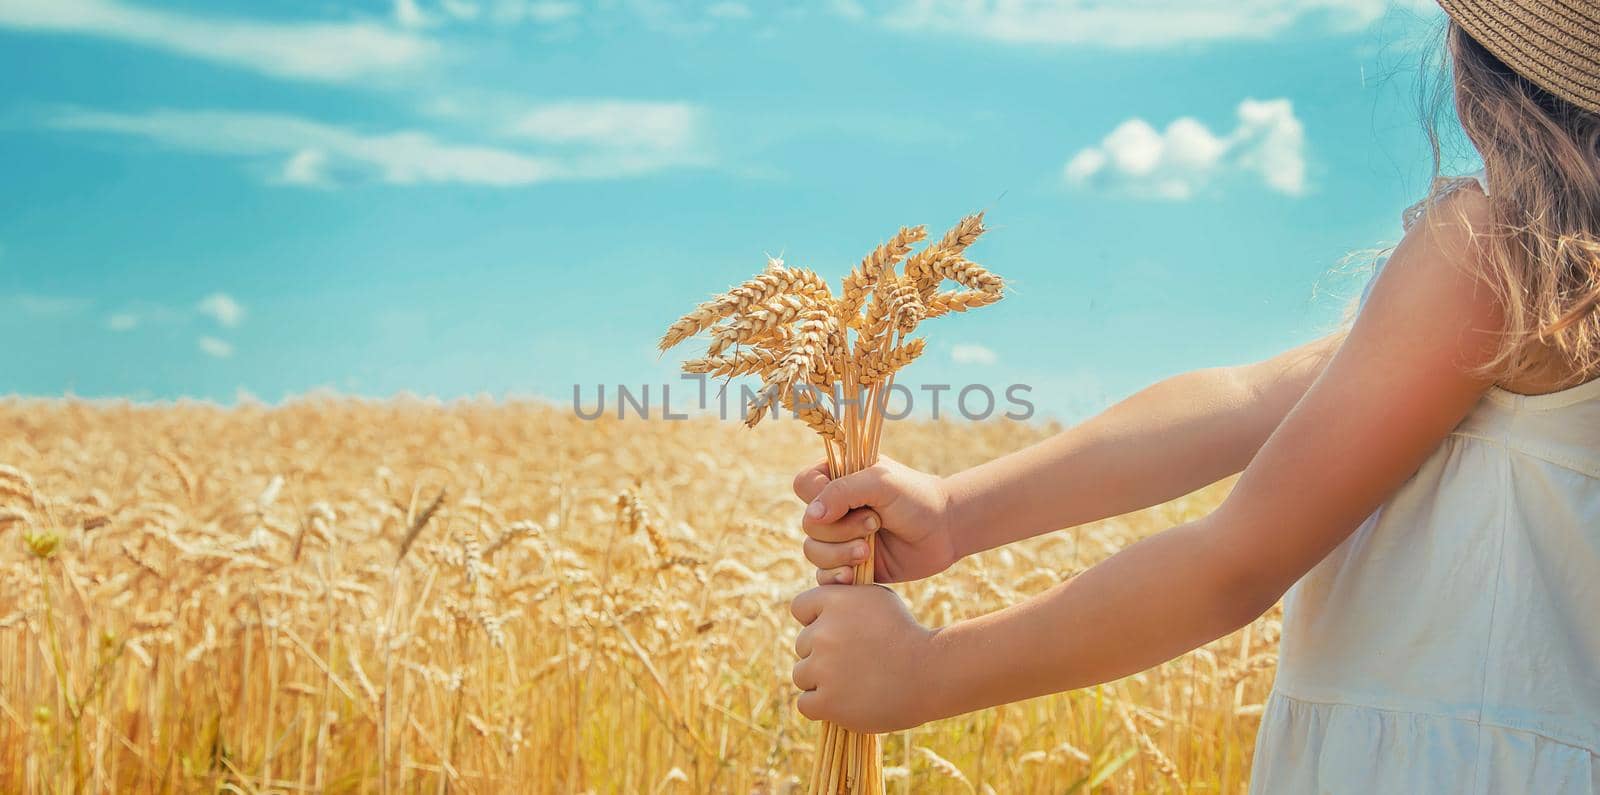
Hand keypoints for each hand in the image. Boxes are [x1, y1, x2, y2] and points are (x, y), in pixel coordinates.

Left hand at [790, 584, 940, 732]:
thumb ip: (843, 599)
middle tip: (854, 662)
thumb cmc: (906, 634)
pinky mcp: (827, 701)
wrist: (931, 672)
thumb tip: (814, 607)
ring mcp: (823, 667)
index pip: (799, 608)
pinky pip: (806, 704)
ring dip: (820, 681)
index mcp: (834, 601)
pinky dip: (822, 706)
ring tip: (853, 682)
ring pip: (801, 675)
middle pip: (802, 645)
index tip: (836, 632)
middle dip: (821, 653)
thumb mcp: (878, 600)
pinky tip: (846, 701)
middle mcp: (823, 632)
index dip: (815, 620)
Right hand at [793, 457, 957, 584]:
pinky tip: (855, 574)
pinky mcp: (848, 565)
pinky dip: (836, 577)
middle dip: (840, 529)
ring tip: (868, 552)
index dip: (817, 498)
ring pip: (813, 551)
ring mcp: (840, 538)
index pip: (804, 485)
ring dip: (840, 554)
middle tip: (875, 523)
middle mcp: (835, 508)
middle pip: (808, 523)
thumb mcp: (880, 483)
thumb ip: (842, 492)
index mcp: (838, 478)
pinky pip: (823, 576)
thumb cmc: (915, 498)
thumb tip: (811, 516)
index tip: (847, 503)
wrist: (944, 532)